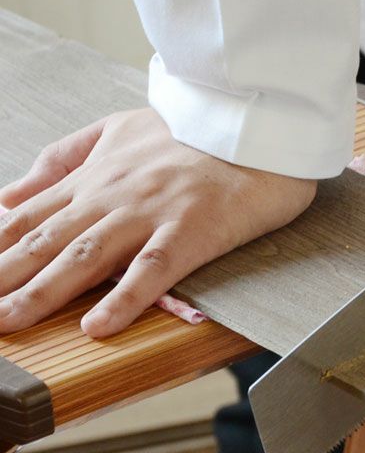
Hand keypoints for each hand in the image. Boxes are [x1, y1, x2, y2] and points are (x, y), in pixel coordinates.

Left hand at [0, 108, 315, 336]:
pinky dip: (124, 298)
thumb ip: (63, 157)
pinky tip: (98, 326)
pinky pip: (152, 269)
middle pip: (45, 242)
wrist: (252, 126)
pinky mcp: (191, 230)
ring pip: (86, 256)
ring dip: (43, 293)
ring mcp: (150, 213)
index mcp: (93, 177)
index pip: (26, 219)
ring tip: (10, 322)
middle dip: (3, 278)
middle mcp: (111, 196)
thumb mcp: (116, 128)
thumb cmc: (191, 131)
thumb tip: (10, 194)